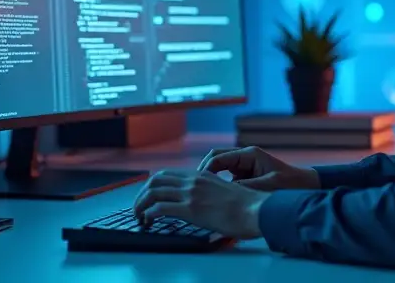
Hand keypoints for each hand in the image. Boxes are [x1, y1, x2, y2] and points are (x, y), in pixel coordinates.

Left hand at [132, 169, 268, 239]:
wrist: (255, 210)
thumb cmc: (247, 207)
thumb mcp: (225, 192)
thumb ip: (210, 193)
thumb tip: (203, 204)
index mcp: (202, 175)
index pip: (168, 174)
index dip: (153, 185)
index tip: (149, 197)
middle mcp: (194, 180)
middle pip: (156, 179)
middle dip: (142, 194)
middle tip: (139, 207)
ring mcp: (191, 193)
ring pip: (153, 192)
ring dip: (140, 204)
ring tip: (139, 216)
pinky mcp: (190, 209)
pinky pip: (159, 208)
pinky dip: (148, 214)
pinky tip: (148, 221)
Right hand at [197, 146, 319, 190]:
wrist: (306, 186)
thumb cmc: (290, 184)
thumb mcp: (267, 186)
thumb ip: (245, 188)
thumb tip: (223, 194)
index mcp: (249, 155)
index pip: (218, 157)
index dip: (205, 170)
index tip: (197, 184)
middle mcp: (244, 158)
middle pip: (215, 160)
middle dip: (204, 173)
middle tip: (194, 189)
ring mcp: (244, 166)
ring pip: (219, 169)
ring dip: (210, 180)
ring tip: (201, 195)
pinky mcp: (245, 176)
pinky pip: (226, 178)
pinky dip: (219, 187)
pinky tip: (214, 199)